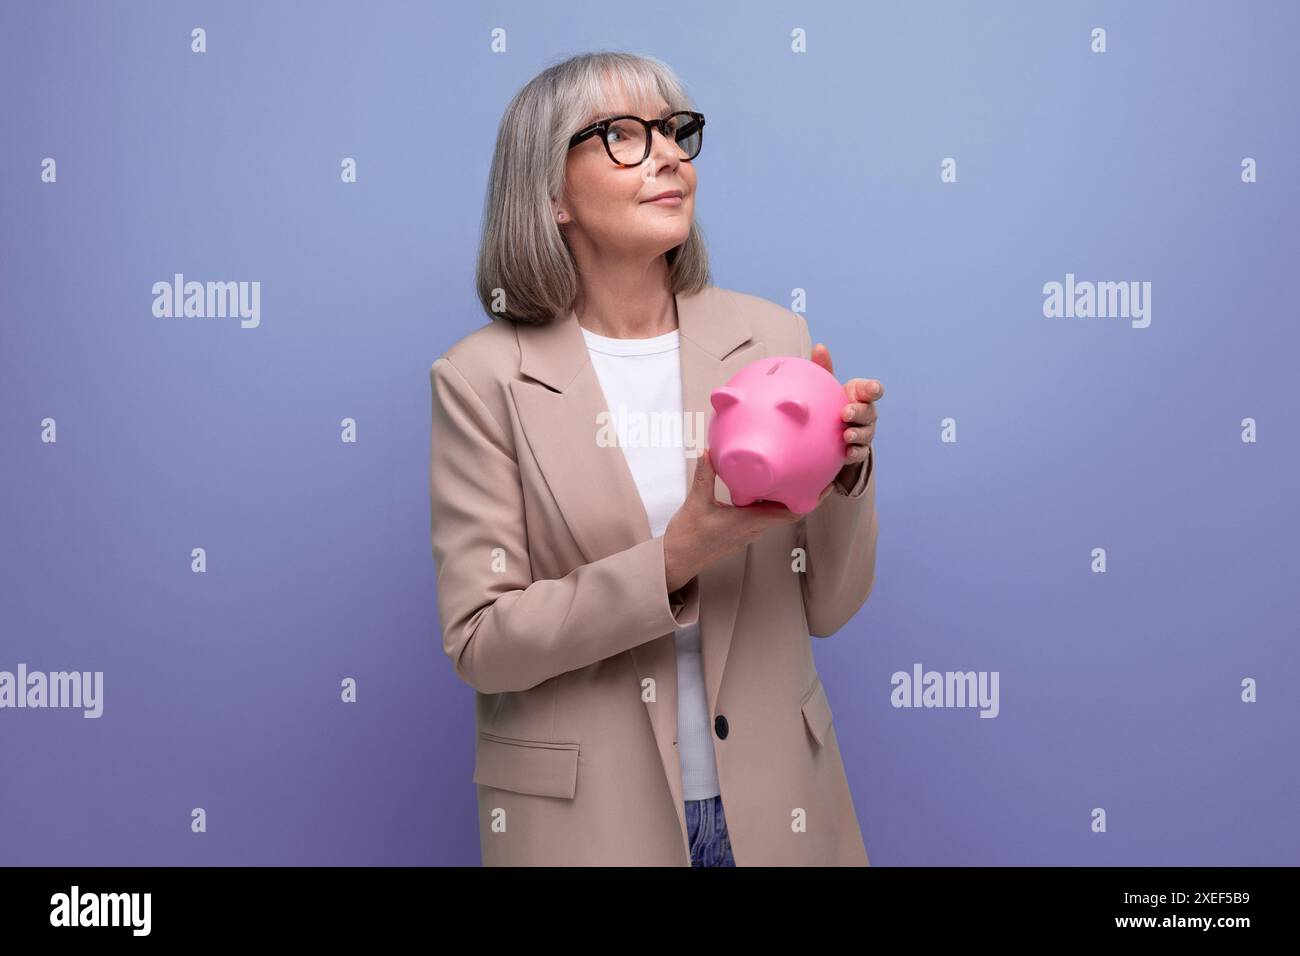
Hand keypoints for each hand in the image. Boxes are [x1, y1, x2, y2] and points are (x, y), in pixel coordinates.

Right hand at [662, 446, 833, 593]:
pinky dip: (770, 500)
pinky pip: (763, 514)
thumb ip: (704, 475)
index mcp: (750, 521)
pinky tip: (764, 485)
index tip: (824, 483)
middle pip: (789, 510)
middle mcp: (754, 527)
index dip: (812, 500)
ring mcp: (748, 530)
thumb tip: (709, 451)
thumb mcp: (695, 502)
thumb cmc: (688, 537)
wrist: (677, 560)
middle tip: (814, 471)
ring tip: (794, 473)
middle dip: (804, 492)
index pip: (791, 512)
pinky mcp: (740, 530)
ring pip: (776, 512)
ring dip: (787, 496)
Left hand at [810, 342, 882, 484]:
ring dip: (857, 433)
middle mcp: (866, 412)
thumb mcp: (828, 386)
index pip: (873, 390)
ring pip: (866, 432)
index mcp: (860, 395)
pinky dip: (855, 451)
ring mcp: (865, 431)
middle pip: (868, 411)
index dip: (874, 389)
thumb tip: (819, 346)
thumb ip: (824, 367)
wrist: (830, 432)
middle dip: (859, 412)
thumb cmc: (831, 402)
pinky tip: (846, 452)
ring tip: (846, 435)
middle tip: (846, 413)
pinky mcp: (858, 448)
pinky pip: (860, 451)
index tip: (871, 389)